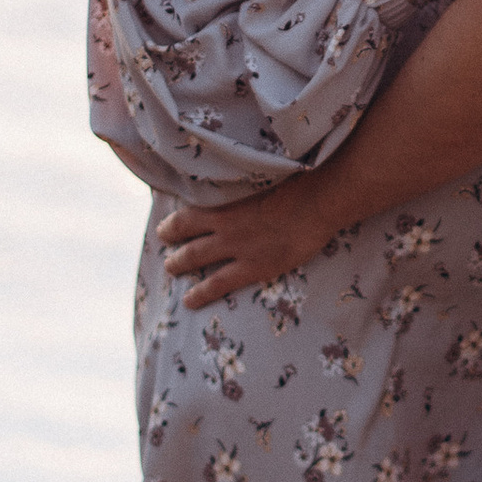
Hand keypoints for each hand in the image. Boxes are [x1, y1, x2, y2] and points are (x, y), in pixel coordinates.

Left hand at [162, 180, 333, 307]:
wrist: (317, 202)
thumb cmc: (299, 184)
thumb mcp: (264, 180)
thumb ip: (247, 185)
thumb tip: (242, 180)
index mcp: (226, 203)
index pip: (188, 215)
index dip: (173, 224)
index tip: (164, 228)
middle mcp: (224, 226)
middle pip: (188, 238)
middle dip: (173, 246)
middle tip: (167, 252)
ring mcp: (236, 248)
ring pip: (195, 258)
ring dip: (178, 264)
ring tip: (170, 269)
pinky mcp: (253, 267)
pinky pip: (217, 284)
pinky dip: (200, 293)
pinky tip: (188, 302)